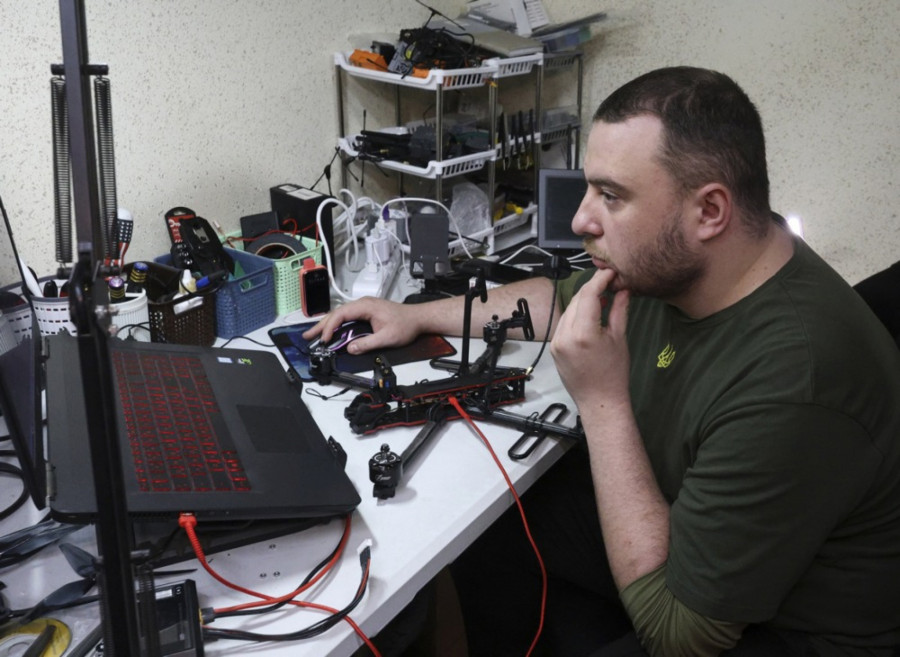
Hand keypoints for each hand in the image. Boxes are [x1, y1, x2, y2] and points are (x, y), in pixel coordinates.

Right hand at [302, 297, 422, 354]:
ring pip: (340, 315)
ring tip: (314, 334)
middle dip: (321, 325)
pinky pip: (347, 318)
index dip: (330, 327)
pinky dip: (337, 325)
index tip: (325, 339)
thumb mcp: (387, 337)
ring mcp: (363, 307)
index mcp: (365, 306)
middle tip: (308, 336)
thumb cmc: (406, 324)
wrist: (418, 318)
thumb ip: (367, 344)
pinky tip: (330, 332)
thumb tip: (350, 348)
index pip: (341, 315)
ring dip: (327, 325)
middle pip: (336, 314)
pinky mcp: (366, 313)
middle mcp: (362, 304)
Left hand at [550, 269, 630, 410]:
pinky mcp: (554, 347)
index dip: (599, 280)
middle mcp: (565, 336)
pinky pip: (564, 323)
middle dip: (592, 289)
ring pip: (568, 310)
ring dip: (583, 301)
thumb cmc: (613, 374)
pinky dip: (576, 315)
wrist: (600, 401)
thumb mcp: (619, 338)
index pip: (588, 295)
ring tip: (602, 299)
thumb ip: (619, 310)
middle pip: (576, 301)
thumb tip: (622, 289)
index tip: (610, 273)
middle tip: (609, 283)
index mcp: (583, 333)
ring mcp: (556, 342)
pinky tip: (589, 315)